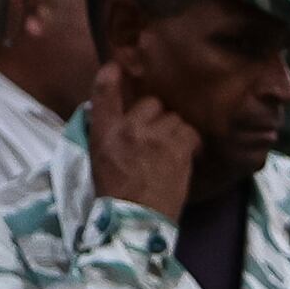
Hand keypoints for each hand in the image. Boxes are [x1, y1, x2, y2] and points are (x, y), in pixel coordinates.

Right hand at [86, 60, 199, 218]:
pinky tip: (187, 155)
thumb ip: (105, 131)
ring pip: (174, 117)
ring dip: (175, 130)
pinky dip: (191, 142)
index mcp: (104, 131)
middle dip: (156, 116)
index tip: (118, 67)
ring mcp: (154, 137)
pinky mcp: (177, 149)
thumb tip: (111, 111)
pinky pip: (190, 132)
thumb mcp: (98, 158)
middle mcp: (128, 128)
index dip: (112, 74)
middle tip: (157, 136)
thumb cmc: (115, 193)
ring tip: (172, 150)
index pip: (103, 90)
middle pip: (150, 102)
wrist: (135, 221)